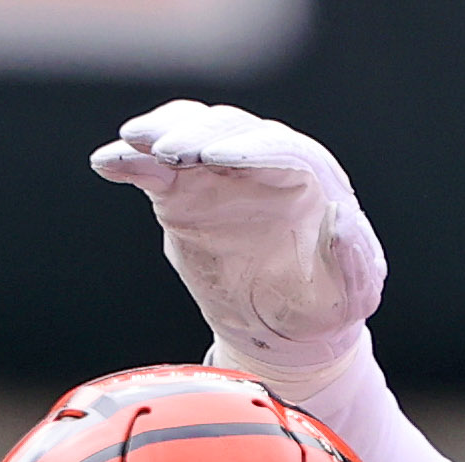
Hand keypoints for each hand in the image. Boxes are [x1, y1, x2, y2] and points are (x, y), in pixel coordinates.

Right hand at [91, 99, 384, 383]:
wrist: (289, 329)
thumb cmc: (327, 306)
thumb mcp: (356, 293)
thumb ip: (356, 257)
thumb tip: (340, 216)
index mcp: (311, 177)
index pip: (277, 148)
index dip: (245, 149)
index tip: (214, 160)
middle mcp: (264, 163)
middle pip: (228, 129)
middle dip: (197, 137)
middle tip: (168, 151)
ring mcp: (221, 174)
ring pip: (190, 132)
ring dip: (160, 134)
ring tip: (133, 143)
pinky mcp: (186, 193)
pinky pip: (156, 168)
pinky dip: (131, 161)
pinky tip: (108, 163)